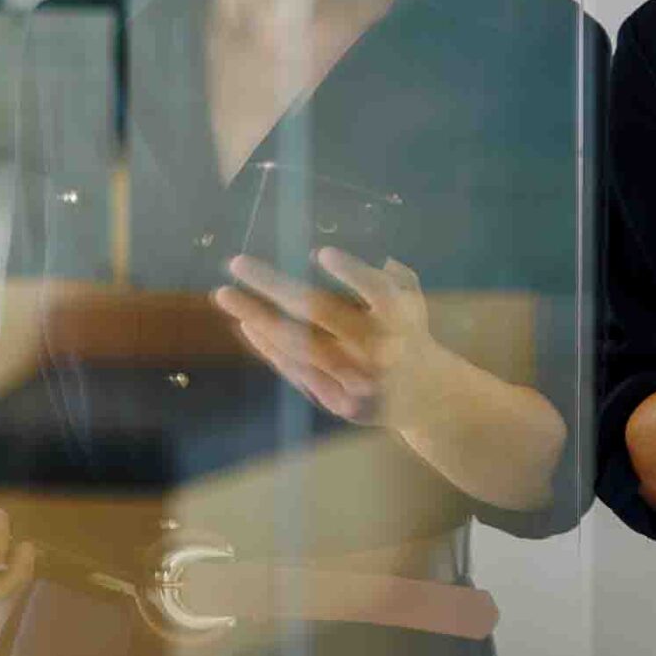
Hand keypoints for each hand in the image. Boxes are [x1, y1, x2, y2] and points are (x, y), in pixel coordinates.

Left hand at [214, 249, 437, 426]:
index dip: (352, 272)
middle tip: (238, 263)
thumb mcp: (411, 300)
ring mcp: (358, 379)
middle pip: (320, 312)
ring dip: (258, 318)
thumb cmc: (410, 333)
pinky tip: (249, 326)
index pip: (377, 291)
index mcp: (402, 319)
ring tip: (227, 296)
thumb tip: (334, 256)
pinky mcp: (341, 403)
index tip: (322, 252)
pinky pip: (298, 371)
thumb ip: (388, 276)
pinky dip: (270, 348)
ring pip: (299, 345)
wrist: (427, 397)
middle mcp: (380, 349)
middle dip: (273, 285)